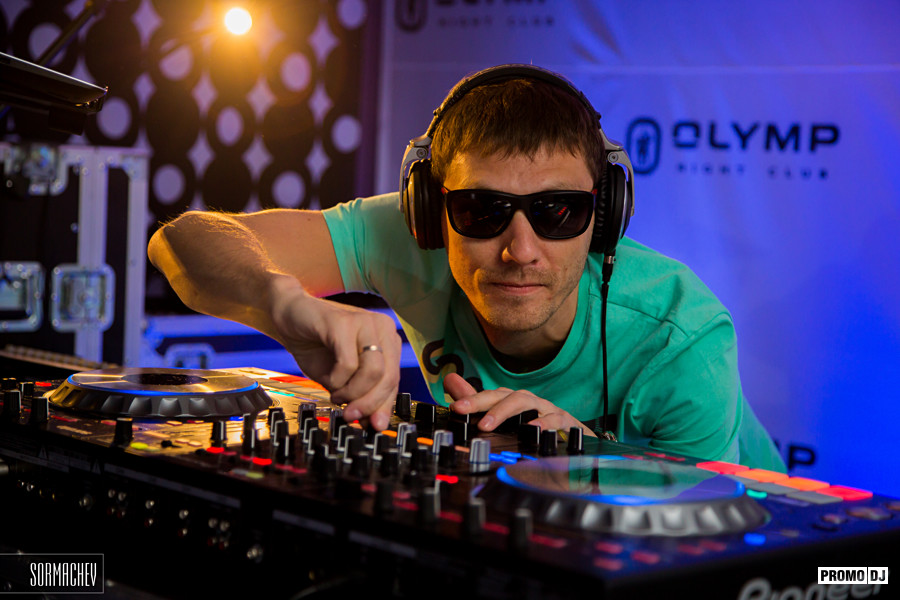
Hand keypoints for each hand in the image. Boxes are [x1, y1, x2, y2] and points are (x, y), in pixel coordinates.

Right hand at [268, 276, 401, 430]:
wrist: (288, 317)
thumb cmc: (315, 346)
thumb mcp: (342, 378)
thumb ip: (361, 394)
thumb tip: (375, 421)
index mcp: (387, 339)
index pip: (394, 379)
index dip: (384, 405)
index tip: (375, 425)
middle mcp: (382, 327)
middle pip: (388, 377)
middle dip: (369, 403)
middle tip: (351, 415)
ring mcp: (364, 322)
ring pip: (373, 372)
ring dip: (352, 392)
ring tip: (336, 394)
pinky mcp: (344, 323)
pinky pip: (348, 364)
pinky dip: (337, 380)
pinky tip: (328, 380)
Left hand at [444, 373, 596, 437]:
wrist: (575, 435)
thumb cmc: (538, 421)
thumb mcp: (506, 414)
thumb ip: (477, 400)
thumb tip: (450, 380)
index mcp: (514, 401)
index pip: (490, 396)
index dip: (471, 399)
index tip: (454, 407)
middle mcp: (529, 402)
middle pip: (505, 395)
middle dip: (483, 401)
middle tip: (463, 410)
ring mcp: (547, 410)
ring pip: (527, 402)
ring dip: (505, 411)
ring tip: (488, 423)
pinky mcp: (566, 422)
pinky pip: (556, 419)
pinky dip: (544, 423)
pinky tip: (532, 429)